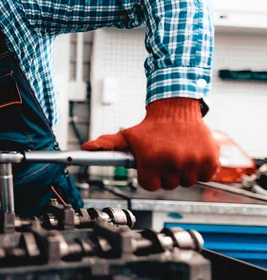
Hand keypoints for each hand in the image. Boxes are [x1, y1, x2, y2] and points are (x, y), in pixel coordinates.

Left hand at [82, 98, 218, 190]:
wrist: (175, 109)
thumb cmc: (150, 127)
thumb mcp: (126, 136)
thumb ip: (106, 145)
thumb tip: (86, 149)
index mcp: (151, 160)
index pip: (150, 186)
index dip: (148, 176)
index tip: (150, 164)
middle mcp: (172, 161)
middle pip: (169, 185)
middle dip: (165, 173)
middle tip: (164, 156)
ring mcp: (192, 161)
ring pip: (187, 182)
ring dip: (183, 171)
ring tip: (177, 153)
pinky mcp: (210, 159)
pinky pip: (206, 176)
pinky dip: (201, 168)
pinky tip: (192, 154)